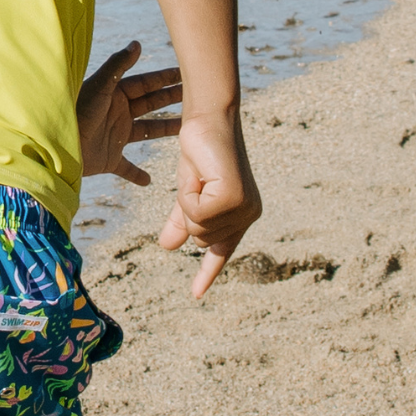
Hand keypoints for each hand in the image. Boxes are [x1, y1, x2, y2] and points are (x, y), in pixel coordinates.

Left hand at [78, 41, 182, 186]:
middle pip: (151, 105)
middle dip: (171, 100)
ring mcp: (114, 137)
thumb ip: (117, 66)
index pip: (146, 84)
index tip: (186, 73)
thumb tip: (136, 43)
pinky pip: (126, 167)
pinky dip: (137, 174)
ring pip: (146, 132)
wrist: (55, 145)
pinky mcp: (109, 160)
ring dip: (164, 130)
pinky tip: (149, 181)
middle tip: (196, 96)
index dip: (166, 79)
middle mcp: (117, 114)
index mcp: (115, 95)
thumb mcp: (98, 87)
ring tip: (186, 131)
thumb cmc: (75, 112)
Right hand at [158, 110, 262, 299]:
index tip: (195, 294)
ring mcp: (244, 208)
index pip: (221, 251)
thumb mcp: (186, 192)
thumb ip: (180, 220)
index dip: (207, 273)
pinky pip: (195, 214)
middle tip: (195, 181)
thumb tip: (167, 247)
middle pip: (200, 238)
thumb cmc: (199, 153)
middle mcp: (248, 214)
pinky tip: (199, 175)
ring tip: (199, 176)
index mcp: (241, 215)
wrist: (206, 121)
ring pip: (197, 227)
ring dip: (186, 201)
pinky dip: (187, 195)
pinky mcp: (233, 198)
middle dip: (186, 211)